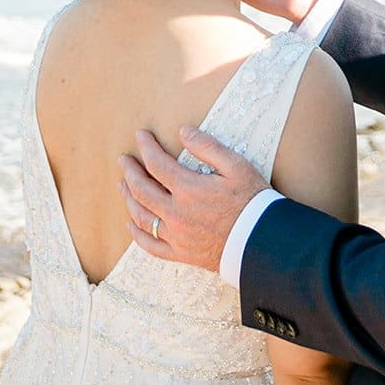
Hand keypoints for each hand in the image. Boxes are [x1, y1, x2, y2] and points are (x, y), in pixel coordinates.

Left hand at [119, 128, 269, 272]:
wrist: (262, 241)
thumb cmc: (252, 201)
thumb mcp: (236, 166)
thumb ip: (208, 147)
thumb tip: (183, 131)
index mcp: (189, 189)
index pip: (157, 163)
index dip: (146, 147)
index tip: (140, 135)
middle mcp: (176, 213)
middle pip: (142, 189)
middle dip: (130, 171)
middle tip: (124, 160)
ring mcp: (176, 235)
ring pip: (142, 216)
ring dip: (129, 198)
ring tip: (123, 185)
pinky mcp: (181, 253)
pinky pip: (151, 245)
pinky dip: (137, 234)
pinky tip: (131, 223)